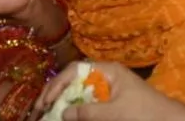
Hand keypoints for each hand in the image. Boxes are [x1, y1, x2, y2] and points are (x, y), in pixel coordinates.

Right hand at [32, 61, 184, 120]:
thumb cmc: (145, 113)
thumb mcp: (114, 113)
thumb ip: (87, 112)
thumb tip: (62, 113)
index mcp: (109, 70)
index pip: (75, 69)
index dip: (57, 84)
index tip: (45, 102)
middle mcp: (107, 75)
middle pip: (74, 79)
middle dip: (55, 93)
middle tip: (39, 110)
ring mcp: (109, 88)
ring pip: (79, 91)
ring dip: (63, 102)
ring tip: (47, 113)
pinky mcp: (112, 101)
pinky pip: (88, 101)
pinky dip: (76, 108)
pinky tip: (67, 115)